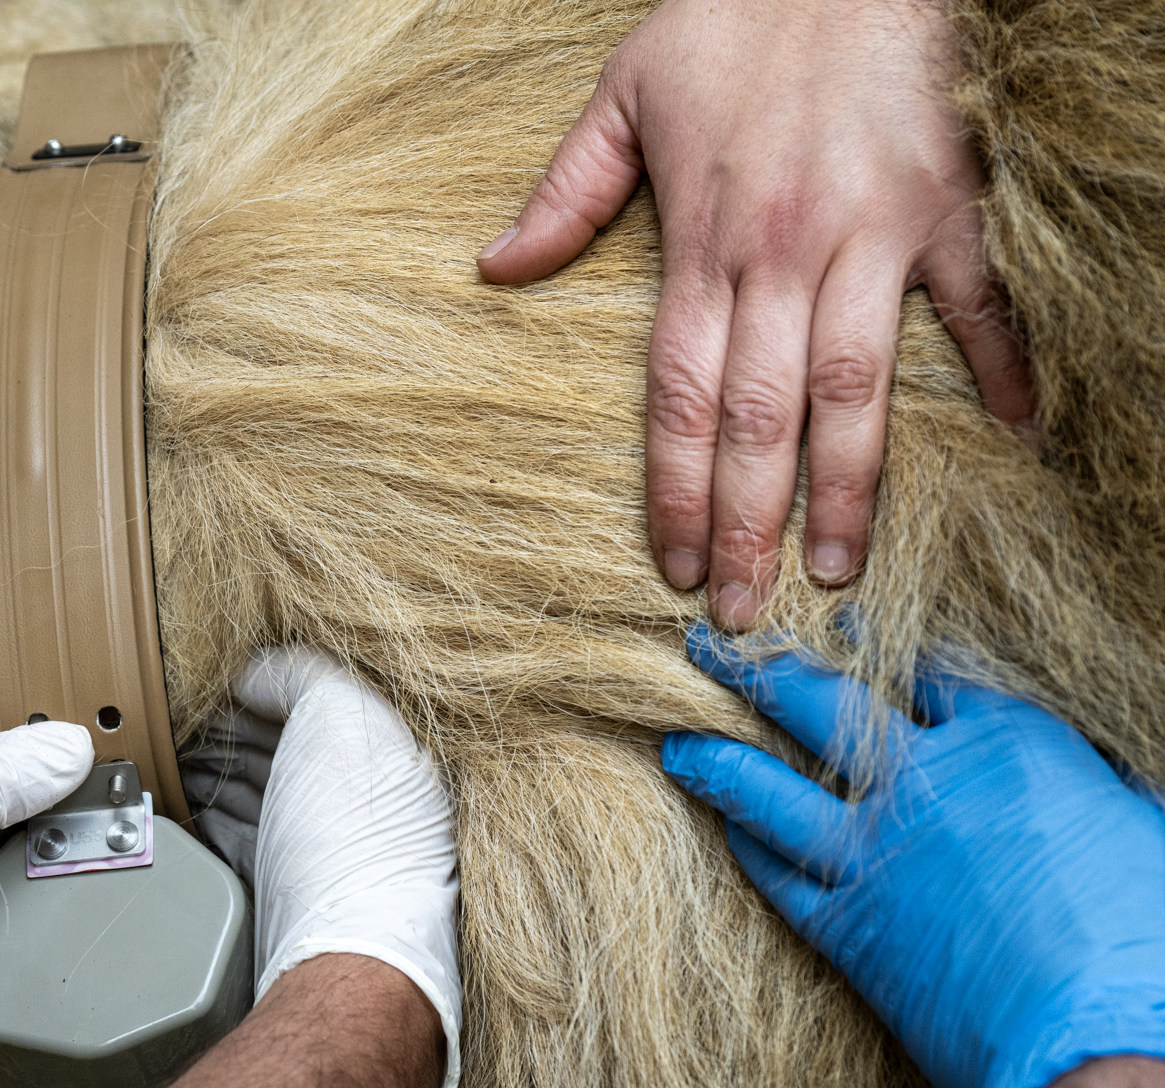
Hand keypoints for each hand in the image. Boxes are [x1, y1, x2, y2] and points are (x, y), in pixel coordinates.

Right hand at [182, 647, 460, 1087]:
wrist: (342, 954)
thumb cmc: (354, 837)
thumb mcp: (341, 713)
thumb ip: (301, 676)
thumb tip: (255, 675)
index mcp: (383, 755)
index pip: (312, 705)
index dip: (260, 688)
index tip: (212, 680)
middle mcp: (355, 804)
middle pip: (281, 750)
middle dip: (230, 729)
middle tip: (180, 714)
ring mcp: (315, 852)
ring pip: (254, 795)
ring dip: (212, 772)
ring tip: (173, 752)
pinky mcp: (280, 894)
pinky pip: (235, 842)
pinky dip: (207, 820)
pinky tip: (187, 810)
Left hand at [478, 0, 1033, 628]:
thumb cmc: (730, 21)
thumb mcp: (621, 95)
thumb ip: (564, 196)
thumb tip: (495, 268)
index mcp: (700, 243)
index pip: (677, 395)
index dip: (673, 488)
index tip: (673, 563)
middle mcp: (781, 255)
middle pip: (758, 418)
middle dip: (749, 521)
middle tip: (745, 609)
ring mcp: (870, 235)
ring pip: (855, 388)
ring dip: (848, 487)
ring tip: (839, 570)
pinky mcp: (947, 206)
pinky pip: (976, 302)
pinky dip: (1000, 364)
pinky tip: (1013, 436)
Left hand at [662, 623, 1164, 1087]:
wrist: (1106, 1042)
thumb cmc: (1149, 934)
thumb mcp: (1138, 828)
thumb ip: (1088, 794)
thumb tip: (1092, 791)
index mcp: (1012, 745)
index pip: (931, 674)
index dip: (886, 649)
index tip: (846, 627)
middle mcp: (926, 785)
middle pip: (819, 703)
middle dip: (759, 665)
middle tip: (709, 640)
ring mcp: (874, 856)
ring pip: (768, 789)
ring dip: (716, 759)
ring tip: (676, 739)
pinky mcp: (848, 931)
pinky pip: (776, 876)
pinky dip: (745, 847)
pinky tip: (724, 830)